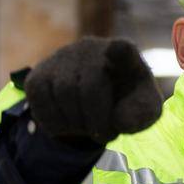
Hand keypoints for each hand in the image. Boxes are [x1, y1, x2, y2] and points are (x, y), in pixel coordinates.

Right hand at [24, 37, 162, 146]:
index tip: (115, 50)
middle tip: (105, 135)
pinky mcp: (41, 71)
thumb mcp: (144, 110)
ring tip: (87, 128)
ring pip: (62, 92)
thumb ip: (142, 114)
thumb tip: (118, 120)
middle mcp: (91, 48)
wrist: (100, 102)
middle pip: (90, 88)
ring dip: (75, 123)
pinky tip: (65, 125)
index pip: (122, 49)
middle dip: (96, 120)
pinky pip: (38, 96)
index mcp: (125, 54)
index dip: (118, 51)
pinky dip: (51, 120)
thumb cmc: (128, 102)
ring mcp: (63, 56)